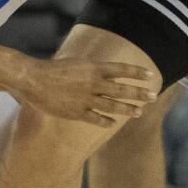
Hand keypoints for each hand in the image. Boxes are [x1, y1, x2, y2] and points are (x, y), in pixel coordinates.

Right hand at [14, 58, 156, 126]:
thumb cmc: (53, 69)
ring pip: (112, 105)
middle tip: (153, 95)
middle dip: (139, 93)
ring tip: (139, 111)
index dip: (137, 72)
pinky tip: (113, 123)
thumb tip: (105, 71)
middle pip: (121, 88)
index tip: (150, 75)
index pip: (121, 69)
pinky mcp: (76, 112)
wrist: (33, 79)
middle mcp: (93, 83)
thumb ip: (92, 69)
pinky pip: (96, 118)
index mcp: (93, 67)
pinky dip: (106, 121)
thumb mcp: (76, 63)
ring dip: (128, 109)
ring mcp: (86, 99)